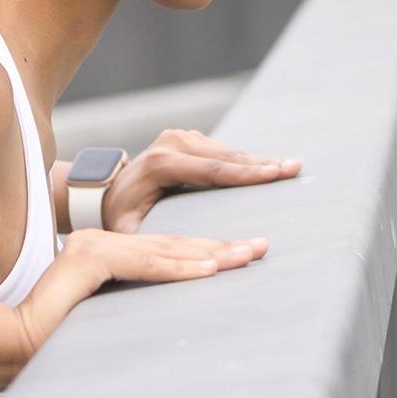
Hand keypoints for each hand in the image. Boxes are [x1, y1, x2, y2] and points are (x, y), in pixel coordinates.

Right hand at [5, 225, 269, 374]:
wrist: (4, 347)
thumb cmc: (48, 346)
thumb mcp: (101, 325)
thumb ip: (128, 317)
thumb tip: (166, 334)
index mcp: (104, 258)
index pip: (165, 255)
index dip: (205, 254)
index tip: (241, 257)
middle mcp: (101, 244)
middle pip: (173, 248)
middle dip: (220, 248)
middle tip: (260, 248)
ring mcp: (93, 245)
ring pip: (164, 252)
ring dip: (210, 254)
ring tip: (246, 256)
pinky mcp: (86, 257)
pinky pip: (143, 264)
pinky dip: (177, 268)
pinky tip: (208, 269)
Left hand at [66, 129, 303, 233]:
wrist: (102, 193)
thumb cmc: (117, 220)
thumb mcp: (128, 234)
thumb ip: (149, 241)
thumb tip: (172, 259)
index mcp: (161, 163)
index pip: (212, 169)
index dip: (245, 173)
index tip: (274, 174)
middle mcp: (171, 143)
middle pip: (226, 156)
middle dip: (262, 164)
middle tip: (294, 168)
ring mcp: (180, 137)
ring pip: (227, 151)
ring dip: (258, 161)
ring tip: (289, 167)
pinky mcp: (188, 139)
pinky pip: (222, 151)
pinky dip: (246, 160)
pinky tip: (269, 167)